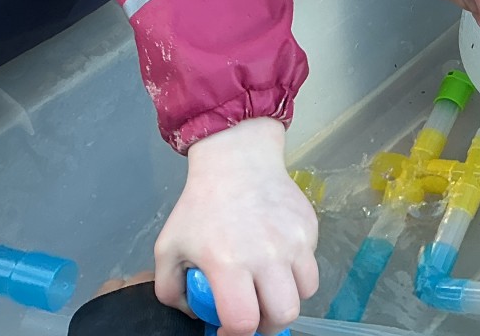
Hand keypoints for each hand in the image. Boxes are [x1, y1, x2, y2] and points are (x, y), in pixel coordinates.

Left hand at [154, 118, 317, 335]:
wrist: (238, 161)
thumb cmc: (200, 205)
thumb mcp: (168, 247)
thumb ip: (170, 289)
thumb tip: (197, 312)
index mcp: (228, 263)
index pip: (243, 321)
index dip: (234, 335)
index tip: (227, 330)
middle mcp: (267, 255)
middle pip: (284, 314)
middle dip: (268, 324)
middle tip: (255, 315)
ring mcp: (295, 240)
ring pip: (306, 293)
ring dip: (288, 298)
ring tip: (271, 289)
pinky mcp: (310, 228)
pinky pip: (311, 264)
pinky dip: (297, 271)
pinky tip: (278, 257)